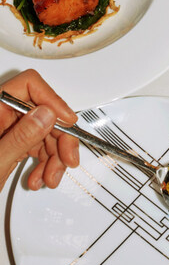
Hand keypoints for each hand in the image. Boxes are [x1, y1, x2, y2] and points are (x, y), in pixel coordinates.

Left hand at [0, 70, 78, 191]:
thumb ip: (21, 137)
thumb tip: (46, 114)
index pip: (28, 86)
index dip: (52, 101)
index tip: (66, 122)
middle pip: (42, 111)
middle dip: (58, 138)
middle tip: (66, 159)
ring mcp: (4, 130)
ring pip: (44, 131)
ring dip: (54, 156)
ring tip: (49, 177)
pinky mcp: (9, 145)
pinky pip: (37, 145)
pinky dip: (45, 162)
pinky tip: (40, 177)